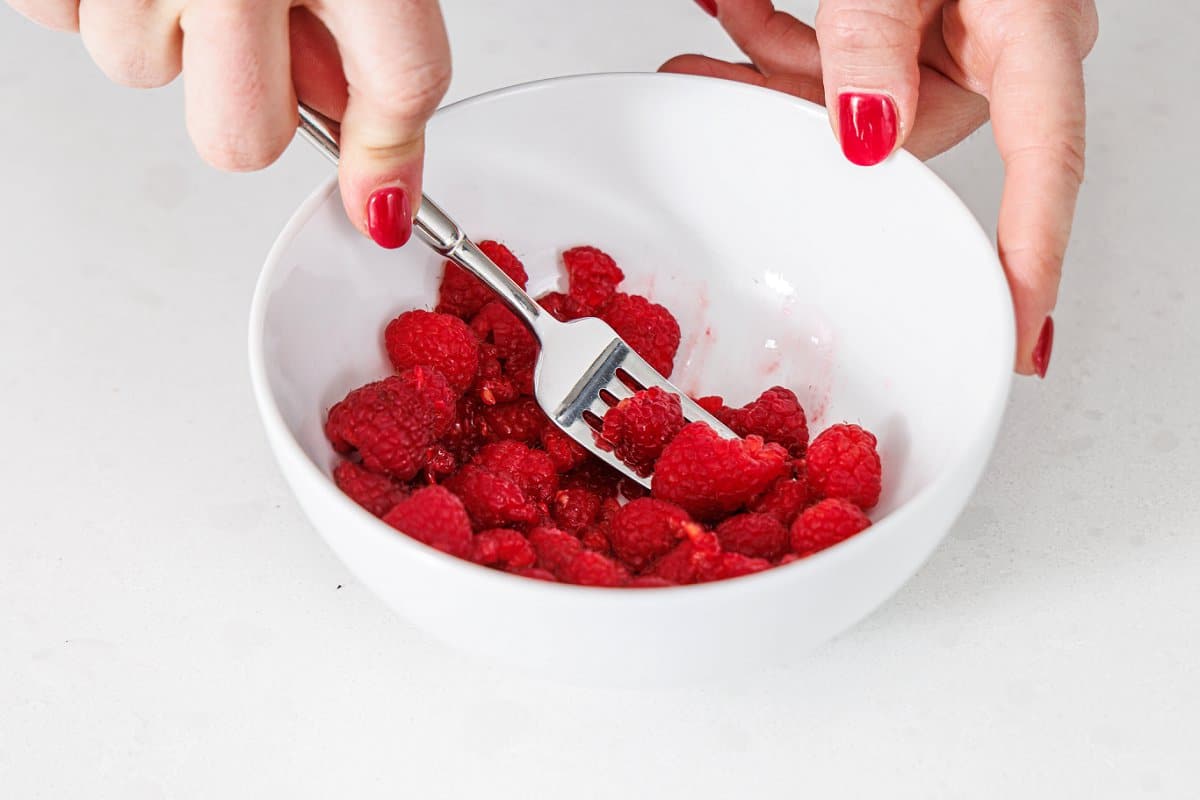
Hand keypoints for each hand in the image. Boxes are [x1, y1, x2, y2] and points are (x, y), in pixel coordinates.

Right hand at [7, 0, 451, 248]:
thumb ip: (370, 42)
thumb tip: (370, 174)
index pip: (402, 84)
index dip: (391, 160)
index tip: (382, 208)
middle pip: (240, 138)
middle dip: (248, 105)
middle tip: (242, 27)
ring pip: (137, 70)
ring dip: (164, 31)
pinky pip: (60, 17)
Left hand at [667, 0, 1097, 376]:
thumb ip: (875, 37)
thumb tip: (865, 136)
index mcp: (1031, 33)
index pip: (1042, 171)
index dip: (1030, 261)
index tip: (1019, 337)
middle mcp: (1004, 44)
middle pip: (902, 134)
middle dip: (798, 119)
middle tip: (714, 90)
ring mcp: (959, 32)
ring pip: (858, 97)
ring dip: (774, 68)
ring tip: (706, 34)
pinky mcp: (916, 18)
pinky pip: (848, 52)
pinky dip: (784, 32)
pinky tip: (734, 5)